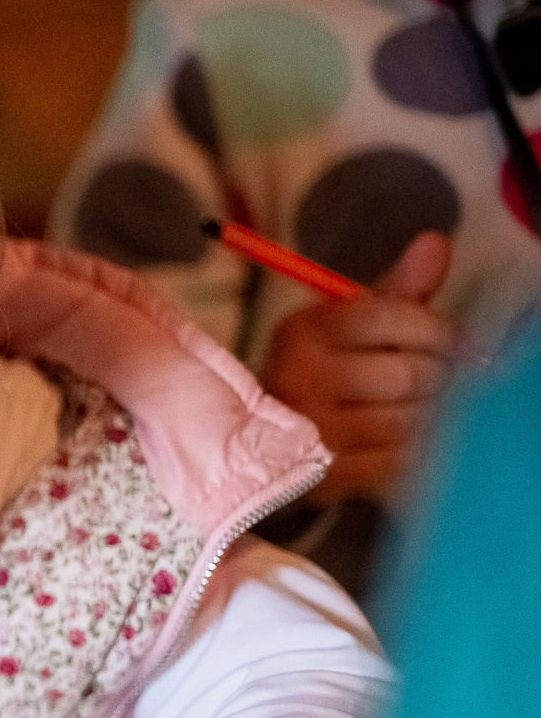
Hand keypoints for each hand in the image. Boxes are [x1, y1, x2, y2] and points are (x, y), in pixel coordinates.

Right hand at [260, 230, 462, 504]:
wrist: (265, 443)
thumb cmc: (321, 376)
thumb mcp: (350, 326)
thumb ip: (399, 290)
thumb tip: (436, 243)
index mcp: (304, 330)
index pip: (394, 316)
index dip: (440, 330)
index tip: (452, 342)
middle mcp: (300, 377)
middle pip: (412, 372)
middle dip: (435, 377)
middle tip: (427, 382)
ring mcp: (312, 430)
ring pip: (412, 420)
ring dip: (426, 416)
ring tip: (410, 412)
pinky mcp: (327, 475)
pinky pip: (400, 460)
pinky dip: (412, 451)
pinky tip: (398, 441)